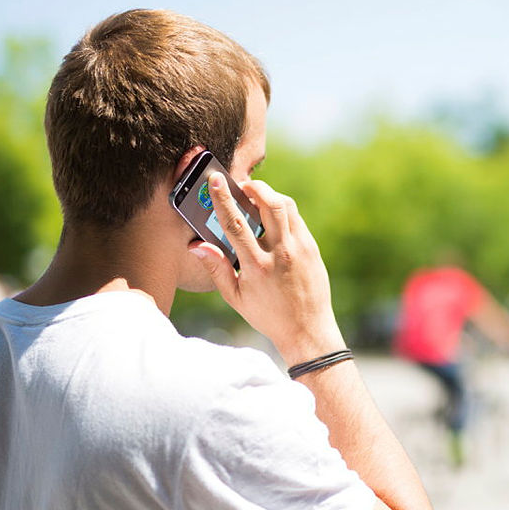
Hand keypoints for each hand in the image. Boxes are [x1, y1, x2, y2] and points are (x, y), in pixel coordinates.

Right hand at [191, 174, 344, 362]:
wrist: (307, 329)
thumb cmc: (267, 315)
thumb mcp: (235, 297)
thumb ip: (216, 269)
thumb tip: (196, 246)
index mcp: (257, 266)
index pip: (236, 224)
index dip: (224, 198)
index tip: (216, 180)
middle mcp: (281, 253)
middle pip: (270, 204)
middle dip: (255, 187)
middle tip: (243, 185)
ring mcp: (301, 248)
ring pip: (287, 206)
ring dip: (270, 195)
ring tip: (256, 197)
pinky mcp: (312, 248)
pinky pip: (296, 219)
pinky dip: (283, 211)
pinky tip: (272, 217)